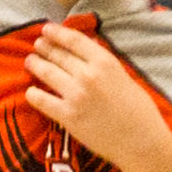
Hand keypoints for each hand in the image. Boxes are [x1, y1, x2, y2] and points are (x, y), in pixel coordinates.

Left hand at [22, 23, 171, 171]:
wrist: (141, 143)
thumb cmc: (140, 112)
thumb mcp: (125, 78)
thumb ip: (105, 65)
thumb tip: (89, 49)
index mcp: (105, 62)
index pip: (74, 40)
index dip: (57, 32)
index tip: (47, 29)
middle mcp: (88, 75)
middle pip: (58, 54)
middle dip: (44, 47)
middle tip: (37, 45)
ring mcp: (75, 95)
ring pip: (46, 72)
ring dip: (35, 65)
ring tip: (30, 61)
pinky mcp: (67, 116)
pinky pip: (41, 101)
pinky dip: (33, 94)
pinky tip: (31, 92)